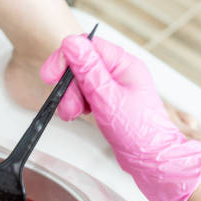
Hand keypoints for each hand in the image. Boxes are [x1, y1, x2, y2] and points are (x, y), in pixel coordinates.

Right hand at [44, 35, 200, 200]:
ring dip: (71, 97)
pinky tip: (80, 114)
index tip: (50, 76)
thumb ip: (88, 69)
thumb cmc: (138, 132)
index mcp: (124, 64)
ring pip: (79, 81)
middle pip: (80, 65)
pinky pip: (84, 93)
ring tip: (74, 114)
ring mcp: (113, 85)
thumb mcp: (107, 98)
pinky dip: (77, 104)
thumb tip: (72, 42)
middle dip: (68, 86)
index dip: (65, 59)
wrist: (150, 158)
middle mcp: (119, 71)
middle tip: (68, 106)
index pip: (87, 46)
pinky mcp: (107, 99)